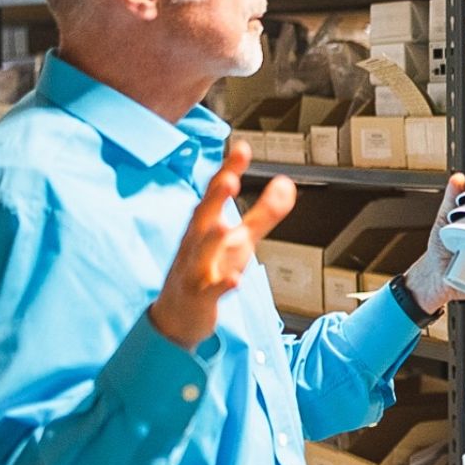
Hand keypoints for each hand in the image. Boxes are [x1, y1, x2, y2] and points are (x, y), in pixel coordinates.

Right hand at [149, 140, 294, 350]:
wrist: (177, 316)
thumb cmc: (208, 270)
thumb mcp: (240, 240)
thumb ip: (264, 212)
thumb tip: (287, 183)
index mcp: (205, 225)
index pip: (215, 193)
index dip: (228, 171)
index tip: (242, 149)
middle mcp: (196, 244)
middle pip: (203, 217)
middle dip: (214, 198)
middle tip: (228, 179)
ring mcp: (195, 270)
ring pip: (201, 253)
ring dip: (212, 239)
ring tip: (224, 225)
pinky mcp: (199, 298)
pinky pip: (210, 290)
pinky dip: (222, 285)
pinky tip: (235, 280)